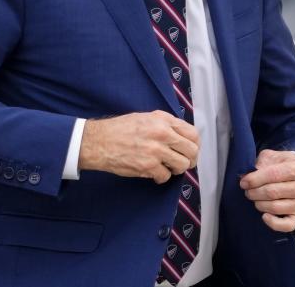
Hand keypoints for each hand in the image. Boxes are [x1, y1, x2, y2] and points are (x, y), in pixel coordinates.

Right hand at [79, 110, 198, 183]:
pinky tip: (154, 173)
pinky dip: (161, 177)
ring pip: (182, 165)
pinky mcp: (148, 166)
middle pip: (192, 151)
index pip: (193, 134)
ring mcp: (156, 151)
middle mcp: (162, 134)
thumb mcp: (146, 118)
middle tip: (182, 162)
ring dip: (176, 169)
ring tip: (167, 167)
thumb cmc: (120, 129)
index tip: (191, 150)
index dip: (195, 145)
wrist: (99, 141)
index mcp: (163, 120)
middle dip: (190, 159)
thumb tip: (181, 136)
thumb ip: (165, 124)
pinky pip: (166, 176)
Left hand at [239, 149, 294, 231]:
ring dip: (259, 204)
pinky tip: (264, 216)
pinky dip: (273, 223)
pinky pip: (286, 225)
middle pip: (272, 192)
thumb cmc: (286, 165)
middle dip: (254, 192)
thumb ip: (262, 162)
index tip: (244, 182)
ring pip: (275, 208)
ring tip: (255, 198)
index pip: (273, 174)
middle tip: (247, 190)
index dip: (255, 179)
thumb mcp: (276, 157)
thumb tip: (248, 175)